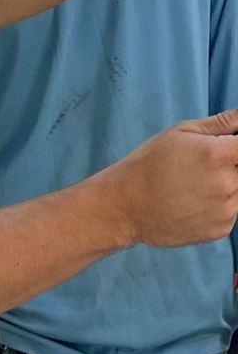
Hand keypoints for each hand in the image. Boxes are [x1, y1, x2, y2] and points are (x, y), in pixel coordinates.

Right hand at [110, 108, 237, 245]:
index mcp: (218, 155)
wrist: (126, 205)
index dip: (236, 146)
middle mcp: (228, 184)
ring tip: (195, 184)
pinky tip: (193, 201)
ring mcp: (226, 210)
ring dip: (227, 185)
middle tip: (202, 165)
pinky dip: (219, 205)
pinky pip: (231, 211)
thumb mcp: (180, 133)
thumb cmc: (149, 162)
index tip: (226, 148)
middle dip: (230, 164)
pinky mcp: (221, 229)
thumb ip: (221, 123)